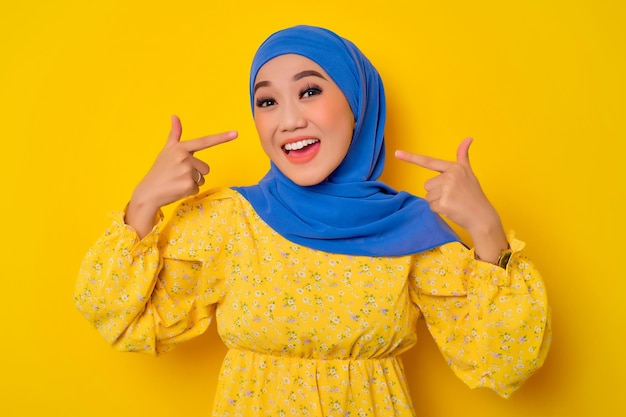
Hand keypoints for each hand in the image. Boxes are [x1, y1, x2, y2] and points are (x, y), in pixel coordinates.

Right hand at [126, 115, 236, 236]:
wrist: (149, 192)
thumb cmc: (160, 170)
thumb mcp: (167, 151)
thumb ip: (175, 134)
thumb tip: (175, 116)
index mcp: (180, 148)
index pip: (204, 141)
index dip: (221, 137)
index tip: (235, 133)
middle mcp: (184, 158)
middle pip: (205, 168)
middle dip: (195, 173)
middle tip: (179, 175)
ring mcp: (187, 172)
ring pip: (202, 178)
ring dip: (193, 182)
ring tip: (178, 181)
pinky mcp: (188, 186)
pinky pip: (198, 188)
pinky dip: (190, 191)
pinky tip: (178, 189)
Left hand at [395, 138, 507, 261]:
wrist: (482, 216)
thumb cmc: (473, 194)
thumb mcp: (469, 173)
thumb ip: (463, 157)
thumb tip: (469, 138)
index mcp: (454, 168)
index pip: (428, 161)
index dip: (411, 157)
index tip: (396, 153)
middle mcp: (449, 177)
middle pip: (427, 185)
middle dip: (436, 192)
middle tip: (452, 196)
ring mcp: (446, 190)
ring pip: (428, 196)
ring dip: (437, 202)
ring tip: (453, 202)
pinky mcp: (443, 203)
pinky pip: (431, 206)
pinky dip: (439, 210)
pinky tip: (451, 209)